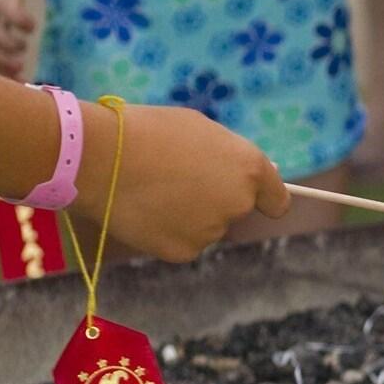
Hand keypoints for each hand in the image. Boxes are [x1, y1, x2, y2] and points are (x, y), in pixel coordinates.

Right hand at [84, 102, 288, 263]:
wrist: (107, 158)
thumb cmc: (154, 133)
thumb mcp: (203, 132)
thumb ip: (227, 159)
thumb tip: (234, 176)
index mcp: (250, 168)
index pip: (277, 199)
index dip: (267, 199)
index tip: (259, 201)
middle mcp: (238, 203)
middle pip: (235, 210)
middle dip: (216, 200)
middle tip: (181, 180)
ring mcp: (211, 231)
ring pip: (206, 227)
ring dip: (190, 216)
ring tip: (157, 191)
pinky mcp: (183, 252)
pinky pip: (182, 242)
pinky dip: (168, 232)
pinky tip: (148, 211)